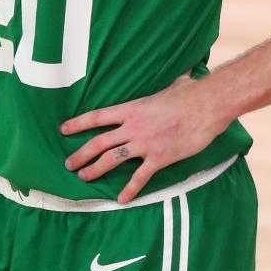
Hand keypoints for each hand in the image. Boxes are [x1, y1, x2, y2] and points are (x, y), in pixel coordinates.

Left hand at [61, 73, 228, 203]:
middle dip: (80, 154)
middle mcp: (133, 127)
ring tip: (84, 177)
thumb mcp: (173, 83)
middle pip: (98, 142)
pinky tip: (121, 199)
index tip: (63, 129)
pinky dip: (129, 190)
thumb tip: (180, 71)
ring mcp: (145, 143)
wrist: (207, 106)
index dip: (78, 123)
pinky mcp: (159, 158)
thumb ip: (169, 81)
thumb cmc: (190, 93)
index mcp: (132, 108)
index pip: (97, 117)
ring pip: (112, 160)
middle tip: (68, 164)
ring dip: (95, 170)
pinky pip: (140, 177)